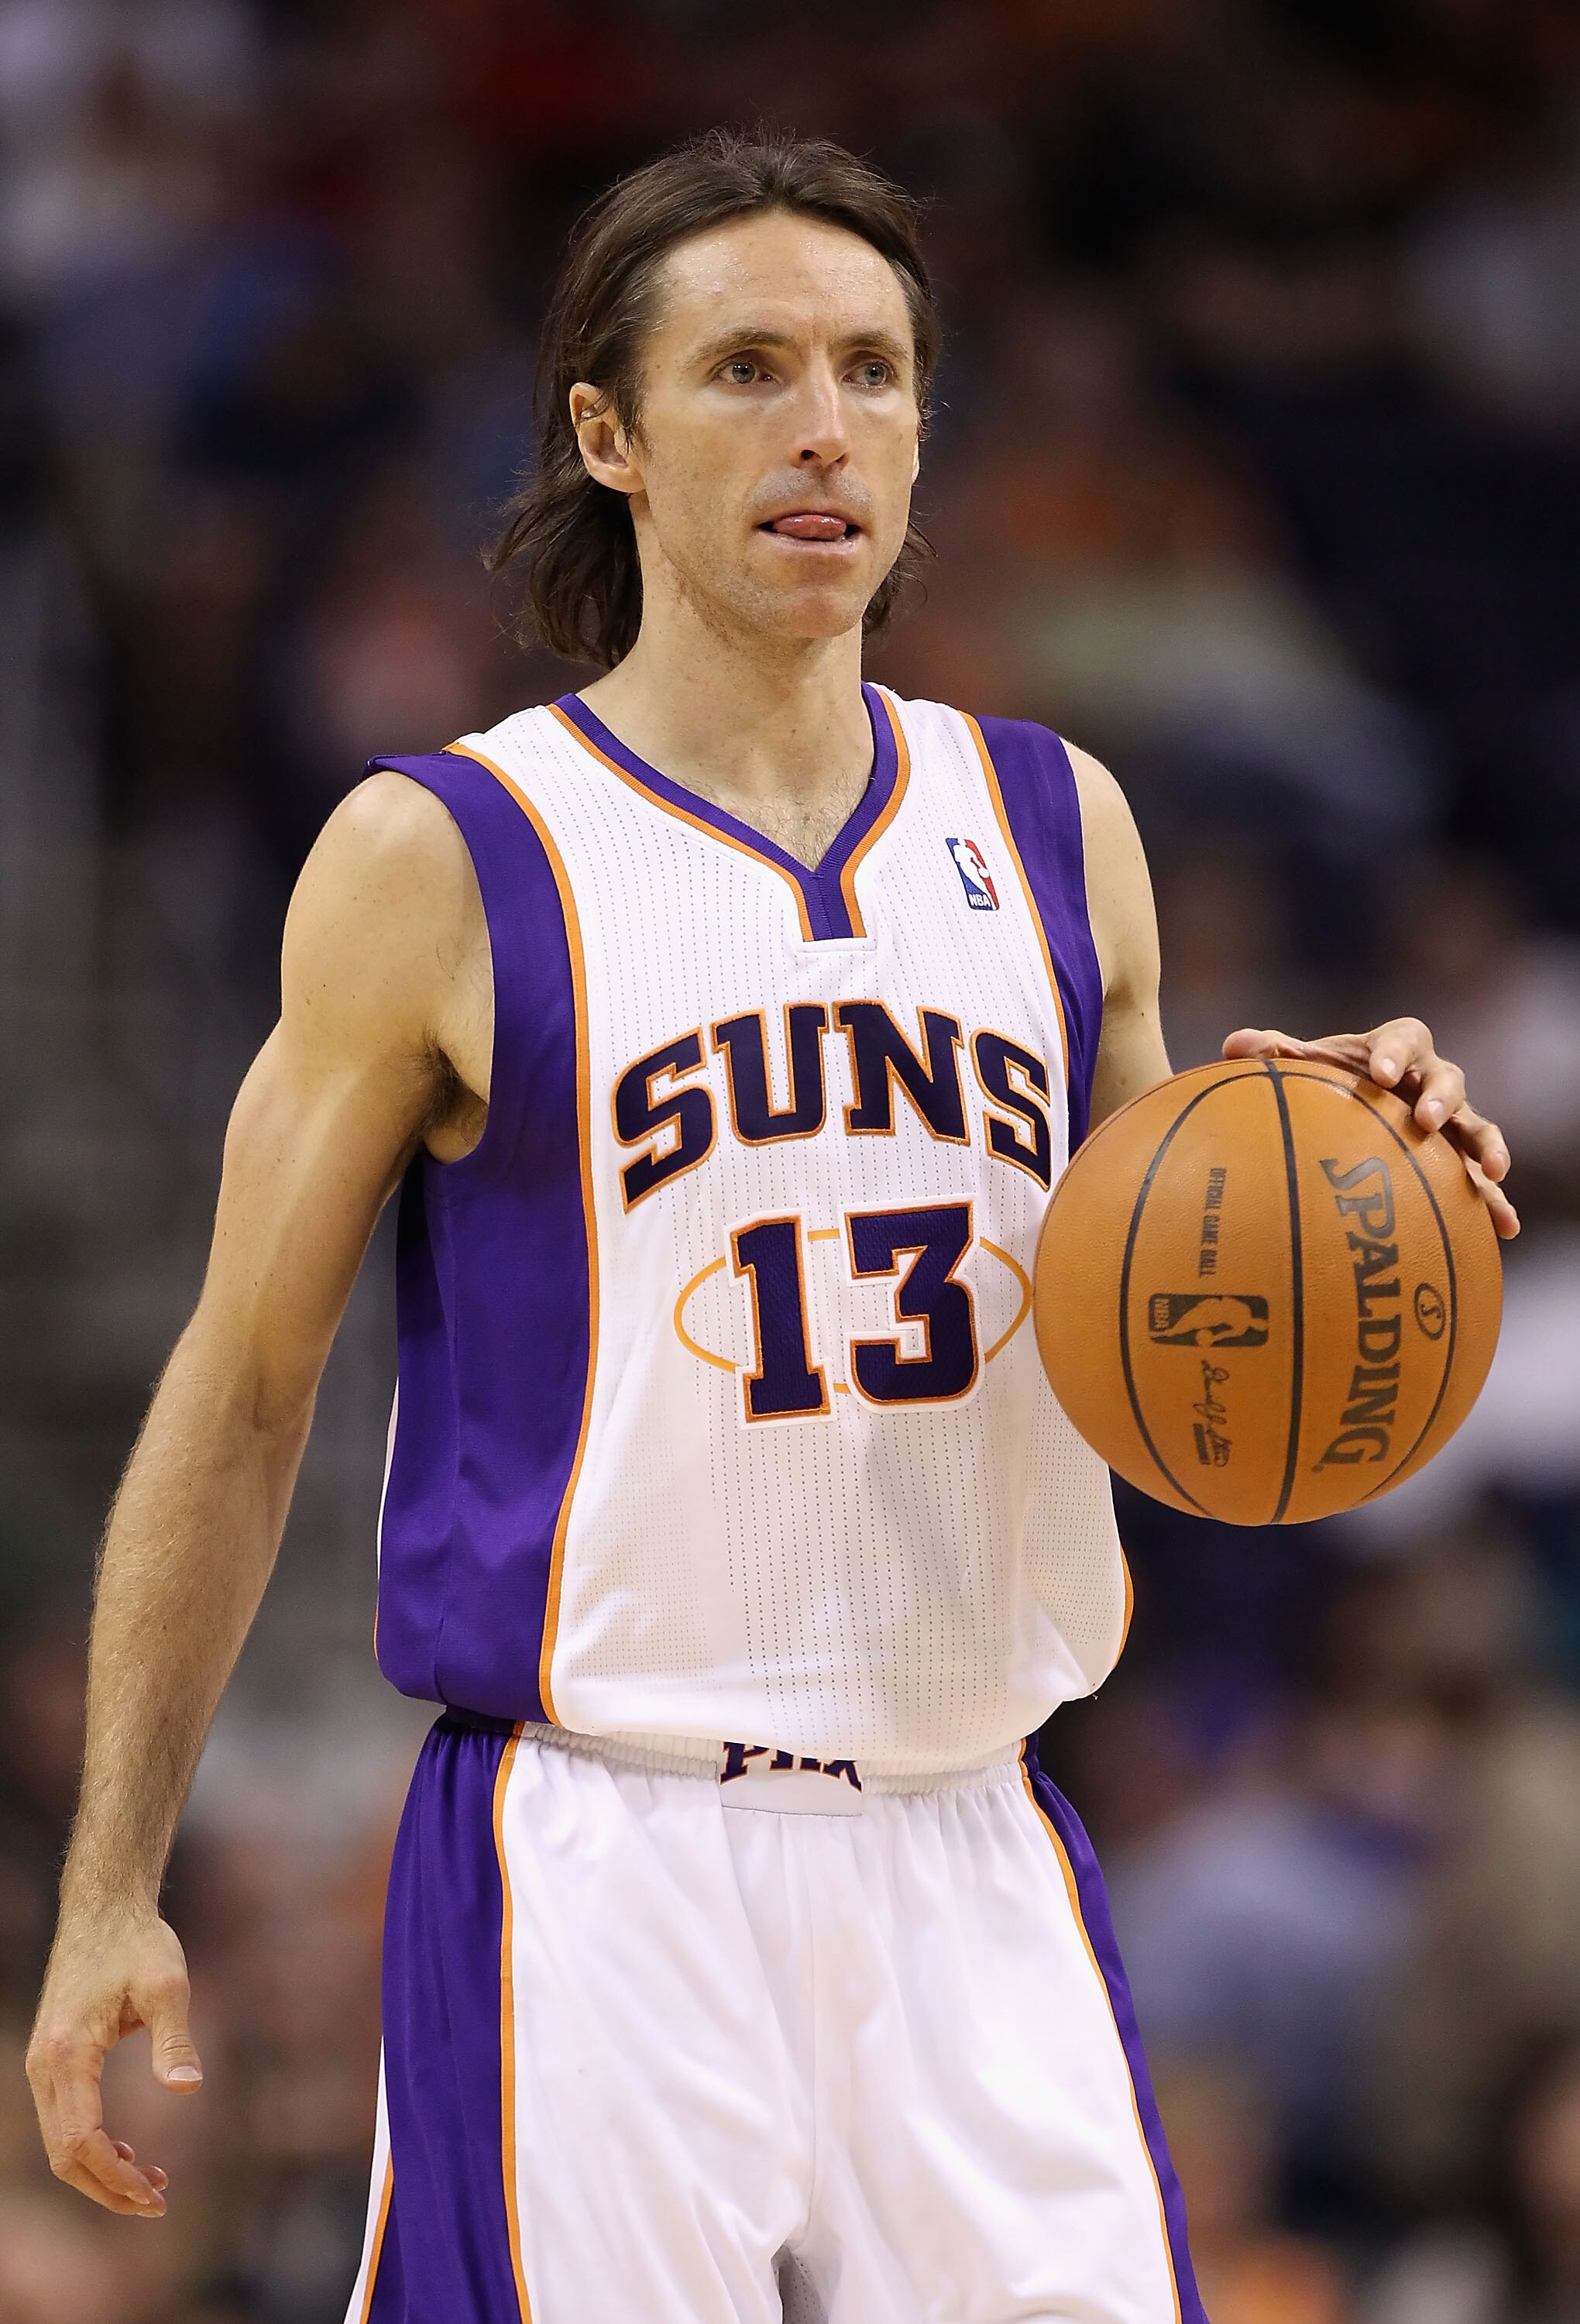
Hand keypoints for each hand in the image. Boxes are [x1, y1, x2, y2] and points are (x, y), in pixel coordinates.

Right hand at [27, 1907, 202, 2214]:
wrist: (103, 1908)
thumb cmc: (138, 1942)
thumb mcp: (167, 1984)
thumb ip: (174, 2039)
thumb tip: (187, 2088)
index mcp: (68, 2053)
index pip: (81, 2140)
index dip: (115, 2177)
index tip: (156, 2194)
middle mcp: (45, 2066)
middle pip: (64, 2155)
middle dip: (109, 2188)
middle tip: (158, 2203)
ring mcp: (44, 2064)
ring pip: (60, 2142)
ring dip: (101, 2171)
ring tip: (152, 2183)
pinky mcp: (53, 2060)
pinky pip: (64, 2120)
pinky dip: (93, 2146)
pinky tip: (129, 2152)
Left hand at [1222, 1017, 1518, 1240]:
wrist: (1344, 1114)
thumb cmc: (1322, 1084)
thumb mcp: (1299, 1068)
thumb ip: (1272, 1053)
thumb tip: (1235, 1044)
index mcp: (1394, 1049)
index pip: (1404, 1037)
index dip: (1396, 1052)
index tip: (1380, 1074)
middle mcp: (1429, 1081)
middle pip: (1448, 1079)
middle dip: (1441, 1098)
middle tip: (1427, 1120)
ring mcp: (1450, 1121)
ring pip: (1477, 1126)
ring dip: (1486, 1145)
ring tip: (1492, 1172)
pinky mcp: (1457, 1161)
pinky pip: (1482, 1181)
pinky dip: (1496, 1202)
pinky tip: (1506, 1230)